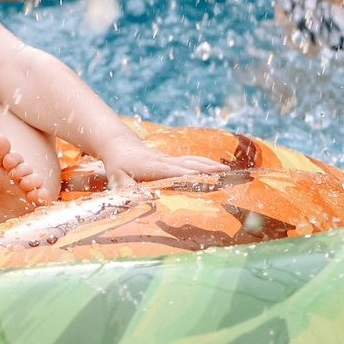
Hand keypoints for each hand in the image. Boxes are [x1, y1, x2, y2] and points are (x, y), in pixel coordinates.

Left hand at [102, 140, 231, 189]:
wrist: (119, 144)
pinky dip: (203, 163)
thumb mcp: (117, 179)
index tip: (204, 175)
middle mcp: (164, 160)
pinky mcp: (170, 160)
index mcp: (152, 166)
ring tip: (226, 169)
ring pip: (191, 160)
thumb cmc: (118, 165)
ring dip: (208, 164)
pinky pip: (189, 161)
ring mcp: (168, 159)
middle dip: (207, 168)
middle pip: (188, 164)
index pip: (174, 170)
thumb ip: (127, 190)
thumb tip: (143, 199)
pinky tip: (214, 167)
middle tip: (225, 172)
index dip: (189, 173)